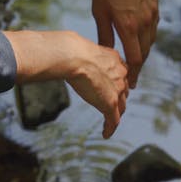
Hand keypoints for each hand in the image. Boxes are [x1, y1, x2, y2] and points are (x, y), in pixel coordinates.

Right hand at [3, 29, 128, 138]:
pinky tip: (106, 134)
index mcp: (113, 59)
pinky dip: (110, 128)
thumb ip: (76, 52)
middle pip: (123, 90)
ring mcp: (116, 90)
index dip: (116, 82)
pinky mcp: (109, 103)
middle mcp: (120, 74)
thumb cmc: (70, 49)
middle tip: (113, 105)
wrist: (72, 55)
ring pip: (120, 106)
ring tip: (110, 121)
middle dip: (119, 98)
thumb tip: (56, 47)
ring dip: (115, 113)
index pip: (120, 74)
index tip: (112, 87)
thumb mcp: (78, 48)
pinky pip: (113, 120)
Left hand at [63, 0, 158, 86]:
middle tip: (132, 80)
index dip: (132, 74)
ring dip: (144, 53)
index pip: (135, 59)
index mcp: (129, 25)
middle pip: (145, 52)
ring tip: (135, 63)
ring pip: (151, 40)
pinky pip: (153, 26)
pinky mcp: (155, 3)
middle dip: (138, 67)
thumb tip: (106, 53)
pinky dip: (148, 37)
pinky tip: (141, 40)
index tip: (129, 85)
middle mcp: (145, 21)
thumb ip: (104, 35)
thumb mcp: (99, 12)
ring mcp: (152, 11)